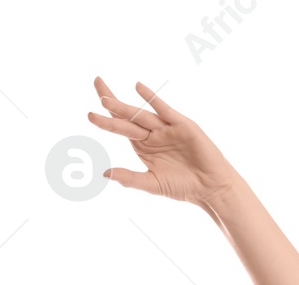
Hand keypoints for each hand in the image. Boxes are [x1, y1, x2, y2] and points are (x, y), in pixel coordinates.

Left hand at [86, 76, 239, 206]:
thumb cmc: (182, 186)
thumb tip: (104, 173)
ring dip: (123, 107)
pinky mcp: (182, 125)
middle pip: (127, 115)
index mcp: (143, 146)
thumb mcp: (151, 183)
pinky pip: (164, 110)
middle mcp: (152, 134)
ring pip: (140, 115)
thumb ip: (129, 178)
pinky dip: (152, 99)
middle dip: (110, 102)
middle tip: (96, 83)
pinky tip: (138, 88)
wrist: (209, 186)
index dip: (105, 120)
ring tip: (105, 99)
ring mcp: (166, 128)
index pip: (120, 128)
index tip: (89, 114)